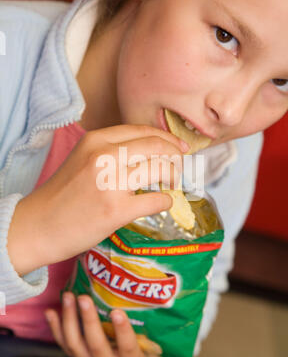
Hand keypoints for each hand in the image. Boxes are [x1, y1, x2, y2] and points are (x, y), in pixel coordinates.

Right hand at [8, 124, 187, 275]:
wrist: (38, 226)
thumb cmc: (62, 195)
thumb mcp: (82, 159)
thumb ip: (111, 151)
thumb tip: (149, 152)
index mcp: (96, 140)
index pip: (142, 131)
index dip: (167, 139)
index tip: (179, 148)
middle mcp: (104, 156)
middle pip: (157, 146)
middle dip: (176, 156)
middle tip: (180, 167)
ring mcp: (111, 183)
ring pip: (161, 169)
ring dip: (173, 177)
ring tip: (171, 185)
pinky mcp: (116, 210)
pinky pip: (157, 200)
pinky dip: (166, 202)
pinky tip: (162, 204)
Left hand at [45, 292, 165, 356]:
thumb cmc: (140, 350)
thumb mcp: (144, 342)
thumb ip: (138, 325)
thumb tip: (135, 293)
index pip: (128, 347)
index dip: (122, 330)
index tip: (117, 311)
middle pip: (96, 346)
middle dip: (88, 321)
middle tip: (84, 298)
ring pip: (75, 345)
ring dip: (69, 319)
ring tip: (69, 297)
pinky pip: (64, 345)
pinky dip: (56, 328)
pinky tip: (51, 312)